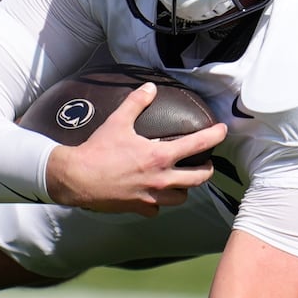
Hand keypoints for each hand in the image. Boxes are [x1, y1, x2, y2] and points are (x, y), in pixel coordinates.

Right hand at [44, 82, 225, 215]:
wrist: (75, 179)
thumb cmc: (97, 151)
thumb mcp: (118, 122)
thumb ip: (136, 103)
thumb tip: (149, 87)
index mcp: (160, 156)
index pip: (198, 144)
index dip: (215, 136)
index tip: (223, 131)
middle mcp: (161, 179)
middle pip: (198, 179)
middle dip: (207, 170)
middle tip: (206, 163)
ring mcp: (151, 197)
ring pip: (181, 198)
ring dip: (184, 189)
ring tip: (183, 180)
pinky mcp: (138, 208)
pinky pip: (157, 209)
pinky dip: (159, 203)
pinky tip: (155, 196)